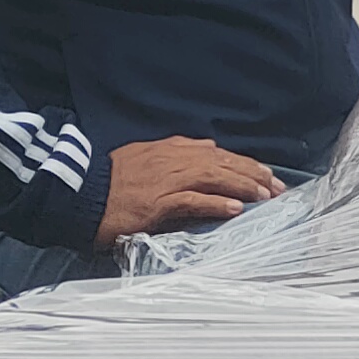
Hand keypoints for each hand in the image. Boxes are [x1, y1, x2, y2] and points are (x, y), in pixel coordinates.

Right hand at [96, 136, 283, 246]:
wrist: (81, 191)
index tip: (266, 174)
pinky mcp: (157, 201)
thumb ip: (178, 154)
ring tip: (266, 195)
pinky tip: (235, 209)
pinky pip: (193, 201)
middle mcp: (173, 160)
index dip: (244, 163)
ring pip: (214, 178)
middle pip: (222, 163)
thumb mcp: (146, 157)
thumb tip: (209, 150)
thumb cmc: (111, 179)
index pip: (217, 154)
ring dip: (243, 187)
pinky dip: (215, 204)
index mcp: (171, 149)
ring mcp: (166, 180)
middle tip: (278, 186)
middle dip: (253, 174)